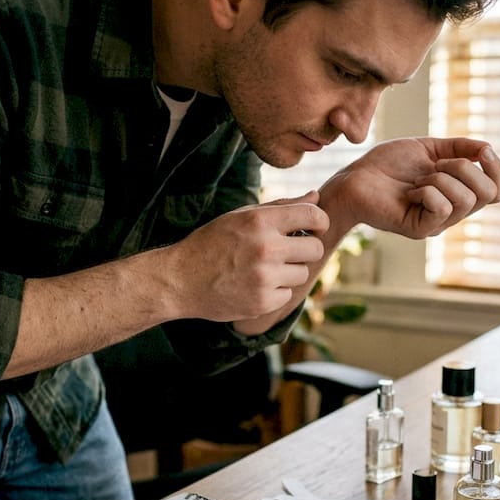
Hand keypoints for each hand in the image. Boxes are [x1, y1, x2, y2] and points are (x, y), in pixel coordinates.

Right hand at [167, 193, 328, 321]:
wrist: (179, 280)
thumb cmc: (212, 243)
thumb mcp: (241, 216)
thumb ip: (281, 207)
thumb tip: (315, 198)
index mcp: (260, 221)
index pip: (313, 215)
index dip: (320, 221)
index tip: (314, 227)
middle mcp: (265, 248)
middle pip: (315, 249)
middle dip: (306, 249)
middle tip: (288, 252)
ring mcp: (264, 278)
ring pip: (302, 273)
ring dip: (289, 272)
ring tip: (263, 269)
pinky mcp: (262, 302)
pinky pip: (287, 294)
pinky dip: (275, 291)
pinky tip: (254, 285)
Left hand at [318, 137, 499, 238]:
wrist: (355, 178)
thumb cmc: (387, 164)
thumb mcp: (428, 148)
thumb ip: (459, 148)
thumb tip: (487, 148)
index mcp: (457, 194)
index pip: (496, 191)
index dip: (497, 170)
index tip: (483, 151)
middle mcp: (452, 213)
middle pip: (488, 195)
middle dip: (465, 169)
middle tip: (436, 165)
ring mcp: (437, 224)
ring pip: (466, 200)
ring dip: (442, 177)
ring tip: (418, 178)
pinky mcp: (420, 230)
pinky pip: (442, 208)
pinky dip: (428, 190)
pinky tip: (411, 191)